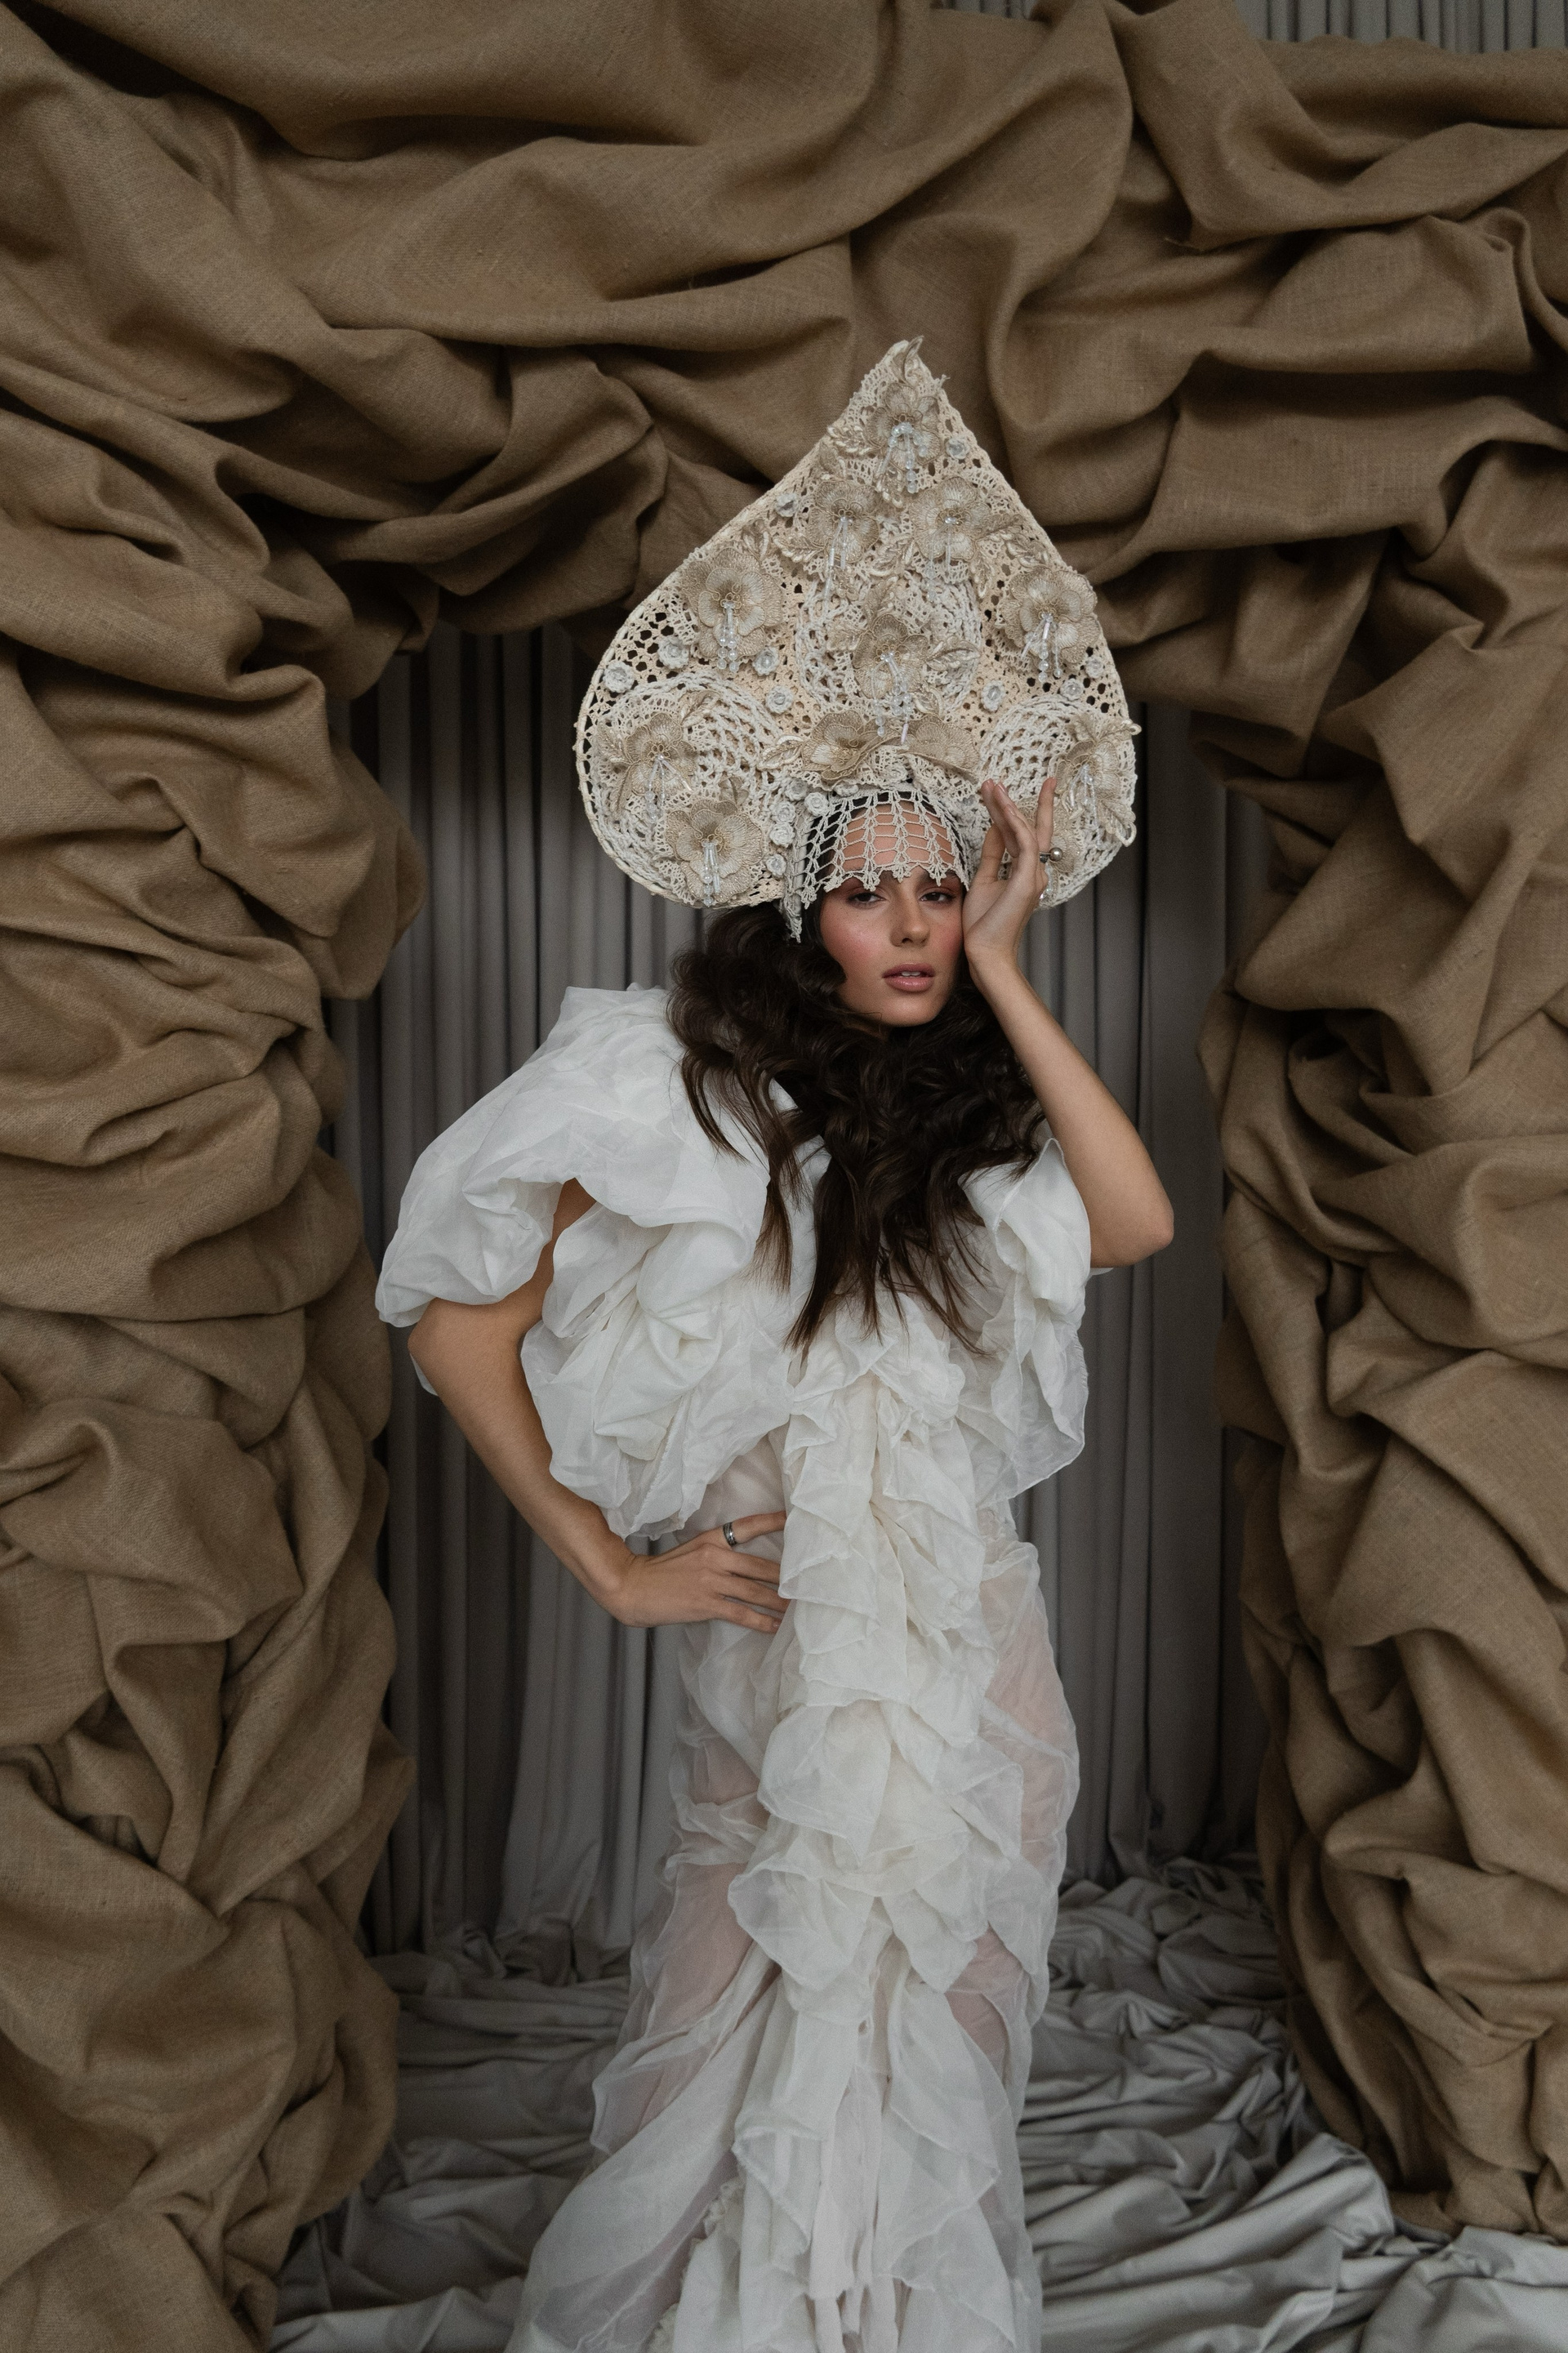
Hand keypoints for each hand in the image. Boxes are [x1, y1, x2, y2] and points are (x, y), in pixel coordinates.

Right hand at [602, 1511, 787, 1633]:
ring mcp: (711, 1581)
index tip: (793, 1519)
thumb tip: (743, 1566)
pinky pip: (741, 1613)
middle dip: (787, 1577)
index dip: (772, 1522)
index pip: (747, 1526)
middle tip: (810, 1582)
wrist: (632, 1587)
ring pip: (756, 1591)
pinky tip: (774, 1626)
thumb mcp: (690, 1550)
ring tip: (798, 1608)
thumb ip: (716, 1553)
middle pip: (761, 1566)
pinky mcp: (706, 1603)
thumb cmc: (662, 1572)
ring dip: (779, 1602)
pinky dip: (761, 1621)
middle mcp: (715, 1556)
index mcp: (711, 1539)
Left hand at [963, 776, 1055, 978]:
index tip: (999, 790)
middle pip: (1027, 827)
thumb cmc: (984, 924)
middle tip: (996, 779)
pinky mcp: (1028, 879)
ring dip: (1008, 806)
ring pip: (1024, 830)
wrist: (984, 951)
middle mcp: (1034, 872)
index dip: (1012, 811)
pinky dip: (1014, 822)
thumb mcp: (984, 880)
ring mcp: (1034, 876)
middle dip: (1012, 802)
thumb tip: (994, 829)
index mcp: (1024, 873)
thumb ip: (992, 854)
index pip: (1021, 835)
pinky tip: (1002, 806)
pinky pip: (1025, 842)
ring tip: (992, 786)